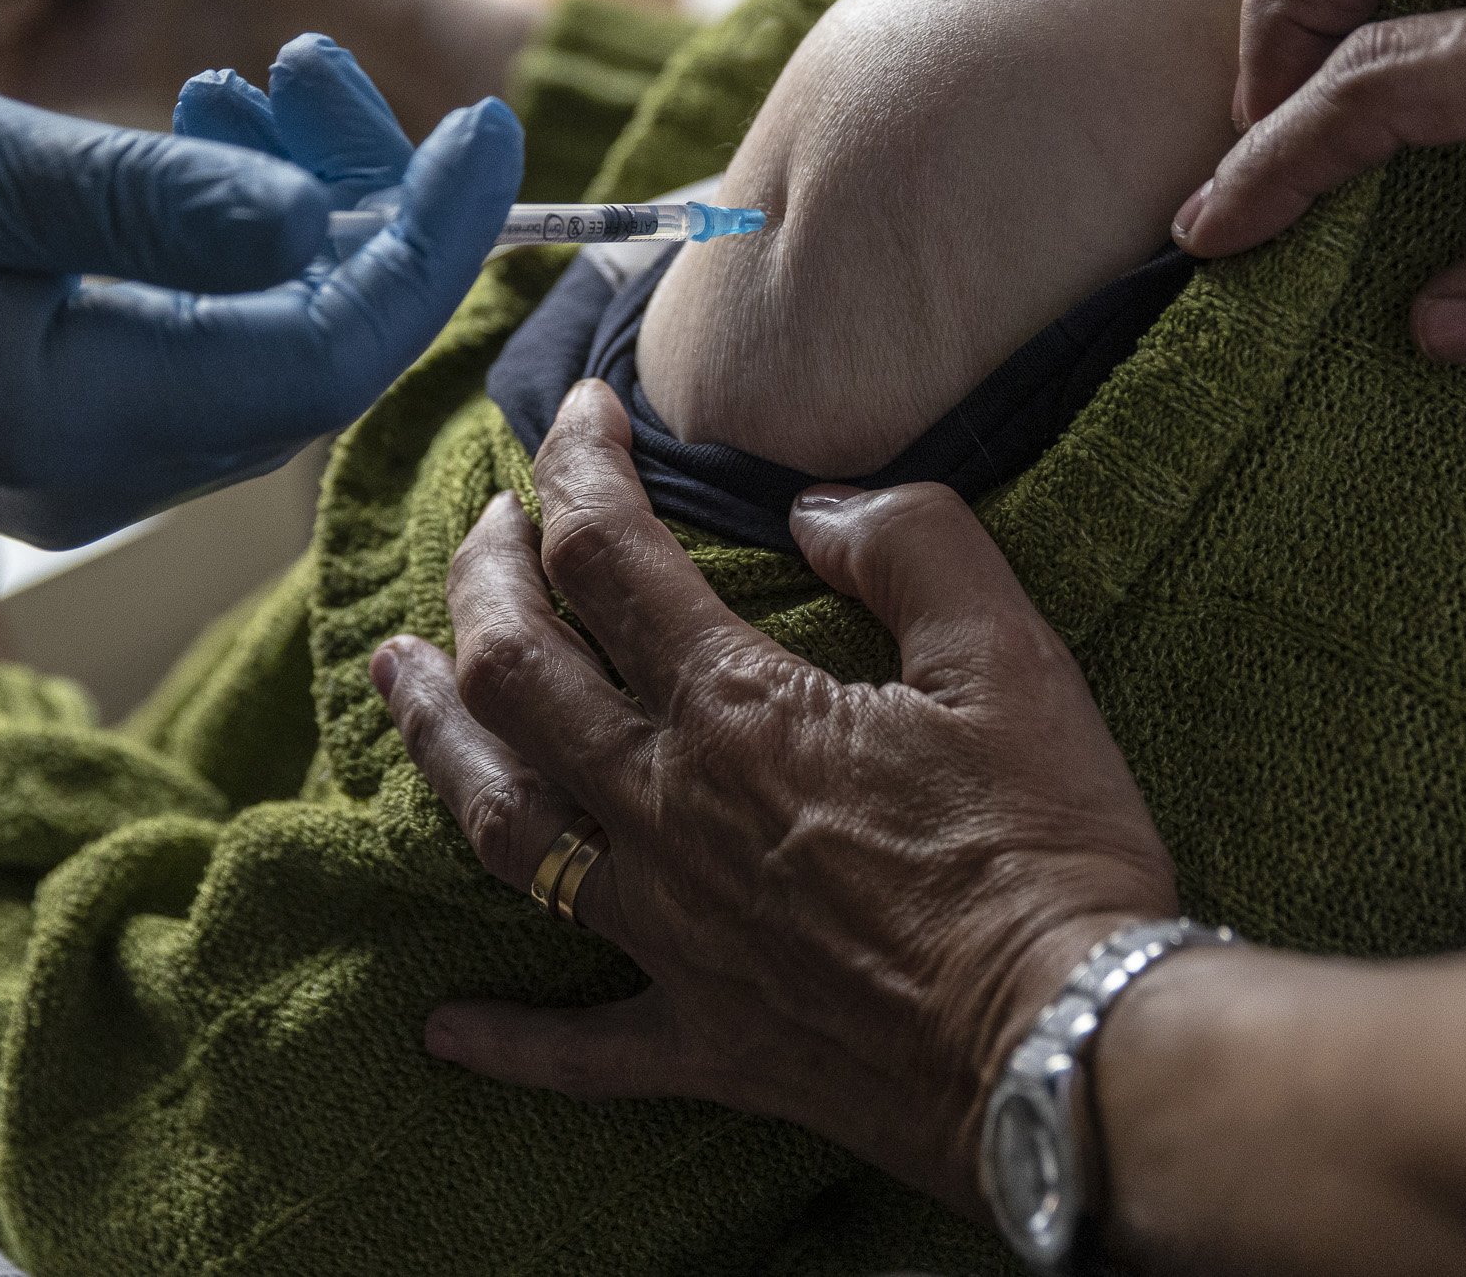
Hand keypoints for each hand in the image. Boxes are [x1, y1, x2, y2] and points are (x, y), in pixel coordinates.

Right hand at [0, 35, 525, 547]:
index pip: (324, 350)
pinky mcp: (75, 414)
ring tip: (252, 82)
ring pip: (274, 337)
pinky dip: (239, 237)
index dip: (429, 241)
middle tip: (325, 66)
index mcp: (75, 421)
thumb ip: (144, 198)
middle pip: (319, 351)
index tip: (490, 126)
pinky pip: (212, 335)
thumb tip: (316, 224)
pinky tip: (205, 130)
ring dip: (302, 208)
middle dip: (371, 208)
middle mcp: (102, 470)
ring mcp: (90, 454)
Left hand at [371, 382, 1176, 1212]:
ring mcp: (671, 936)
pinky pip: (577, 1049)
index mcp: (736, 709)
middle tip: (483, 528)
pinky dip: (504, 1039)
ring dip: (436, 741)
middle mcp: (668, 813)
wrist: (1070, 1050)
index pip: (606, 557)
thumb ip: (910, 545)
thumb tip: (817, 511)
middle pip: (515, 675)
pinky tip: (441, 1027)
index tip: (578, 415)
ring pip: (503, 827)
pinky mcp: (706, 1043)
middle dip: (482, 581)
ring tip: (395, 679)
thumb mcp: (1010, 655)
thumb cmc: (1049, 848)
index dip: (577, 468)